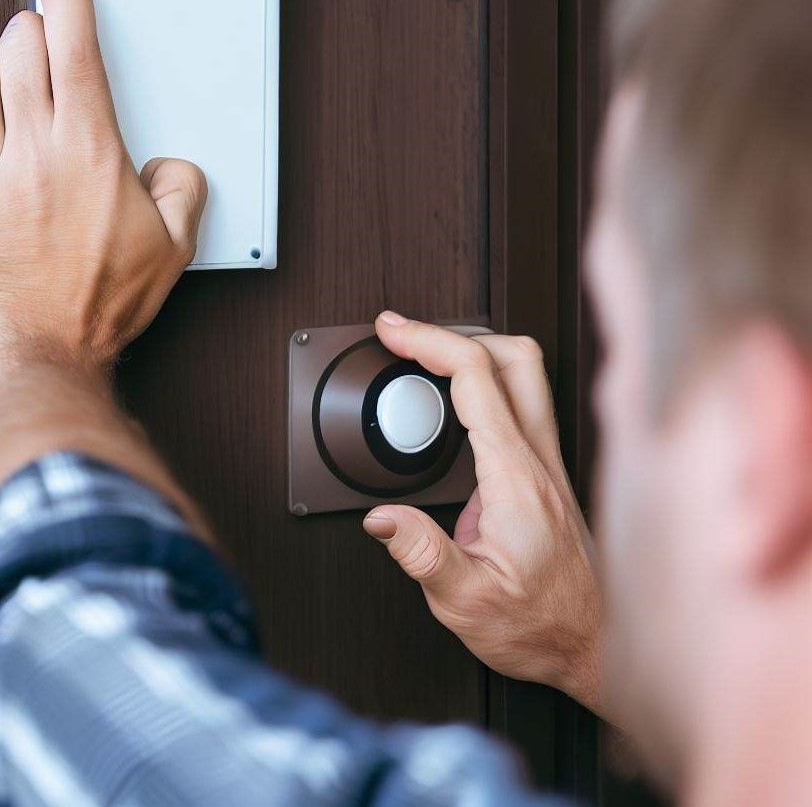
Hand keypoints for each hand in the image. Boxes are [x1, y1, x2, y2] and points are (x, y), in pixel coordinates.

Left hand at [0, 0, 205, 381]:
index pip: (74, 48)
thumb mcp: (173, 250)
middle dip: (30, 30)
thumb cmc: (101, 304)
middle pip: (19, 50)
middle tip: (40, 41)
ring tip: (3, 80)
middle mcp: (33, 152)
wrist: (45, 351)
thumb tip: (173, 165)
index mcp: (90, 153)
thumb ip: (184, 192)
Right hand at [363, 312, 604, 715]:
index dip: (429, 341)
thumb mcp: (467, 603)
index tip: (393, 331)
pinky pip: (522, 406)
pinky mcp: (547, 476)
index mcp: (516, 478)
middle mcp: (539, 461)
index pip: (476, 377)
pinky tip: (458, 406)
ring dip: (475, 352)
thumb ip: (421, 554)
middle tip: (407, 336)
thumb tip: (381, 516)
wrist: (596, 647)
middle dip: (454, 332)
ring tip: (428, 359)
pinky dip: (486, 385)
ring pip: (524, 374)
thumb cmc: (542, 627)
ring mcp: (548, 465)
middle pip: (513, 355)